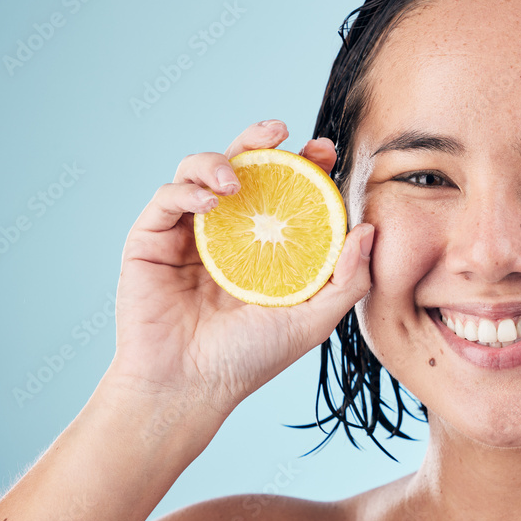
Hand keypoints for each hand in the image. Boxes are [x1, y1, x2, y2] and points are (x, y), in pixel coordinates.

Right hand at [109, 120, 372, 423]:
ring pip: (200, 170)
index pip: (286, 191)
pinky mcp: (150, 240)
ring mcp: (187, 233)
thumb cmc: (249, 359)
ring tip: (238, 177)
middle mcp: (227, 232)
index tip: (326, 150)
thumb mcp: (313, 319)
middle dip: (261, 141)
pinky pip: (167, 198)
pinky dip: (187, 189)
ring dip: (221, 160)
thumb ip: (347, 278)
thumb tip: (370, 228)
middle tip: (282, 131)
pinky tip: (210, 201)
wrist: (187, 389)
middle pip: (243, 167)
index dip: (306, 165)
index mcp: (265, 246)